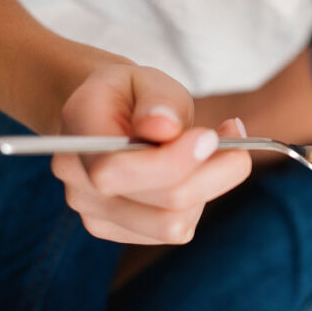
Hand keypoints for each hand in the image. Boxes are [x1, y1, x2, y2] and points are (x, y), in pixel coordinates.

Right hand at [50, 65, 251, 243]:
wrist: (108, 116)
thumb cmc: (132, 95)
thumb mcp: (148, 79)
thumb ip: (158, 100)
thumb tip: (163, 127)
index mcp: (78, 134)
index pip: (116, 170)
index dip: (171, 161)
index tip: (210, 136)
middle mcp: (77, 182)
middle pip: (159, 203)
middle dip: (211, 172)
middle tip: (234, 133)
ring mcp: (94, 213)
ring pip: (173, 224)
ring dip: (208, 187)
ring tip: (216, 148)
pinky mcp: (118, 231)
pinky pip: (173, 230)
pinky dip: (197, 201)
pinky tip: (197, 170)